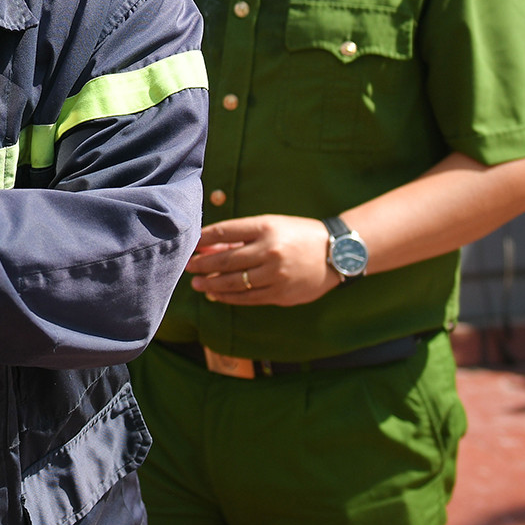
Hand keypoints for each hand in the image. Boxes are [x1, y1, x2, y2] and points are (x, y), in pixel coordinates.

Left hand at [184, 214, 339, 306]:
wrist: (336, 252)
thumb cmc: (299, 235)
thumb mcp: (272, 226)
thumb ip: (242, 237)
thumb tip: (210, 247)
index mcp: (266, 228)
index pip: (225, 231)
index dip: (204, 239)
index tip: (191, 244)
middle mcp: (269, 251)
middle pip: (226, 260)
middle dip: (203, 264)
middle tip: (188, 266)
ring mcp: (275, 274)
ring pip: (234, 282)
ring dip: (212, 284)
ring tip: (198, 283)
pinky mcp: (280, 293)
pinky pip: (248, 298)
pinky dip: (229, 297)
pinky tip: (217, 294)